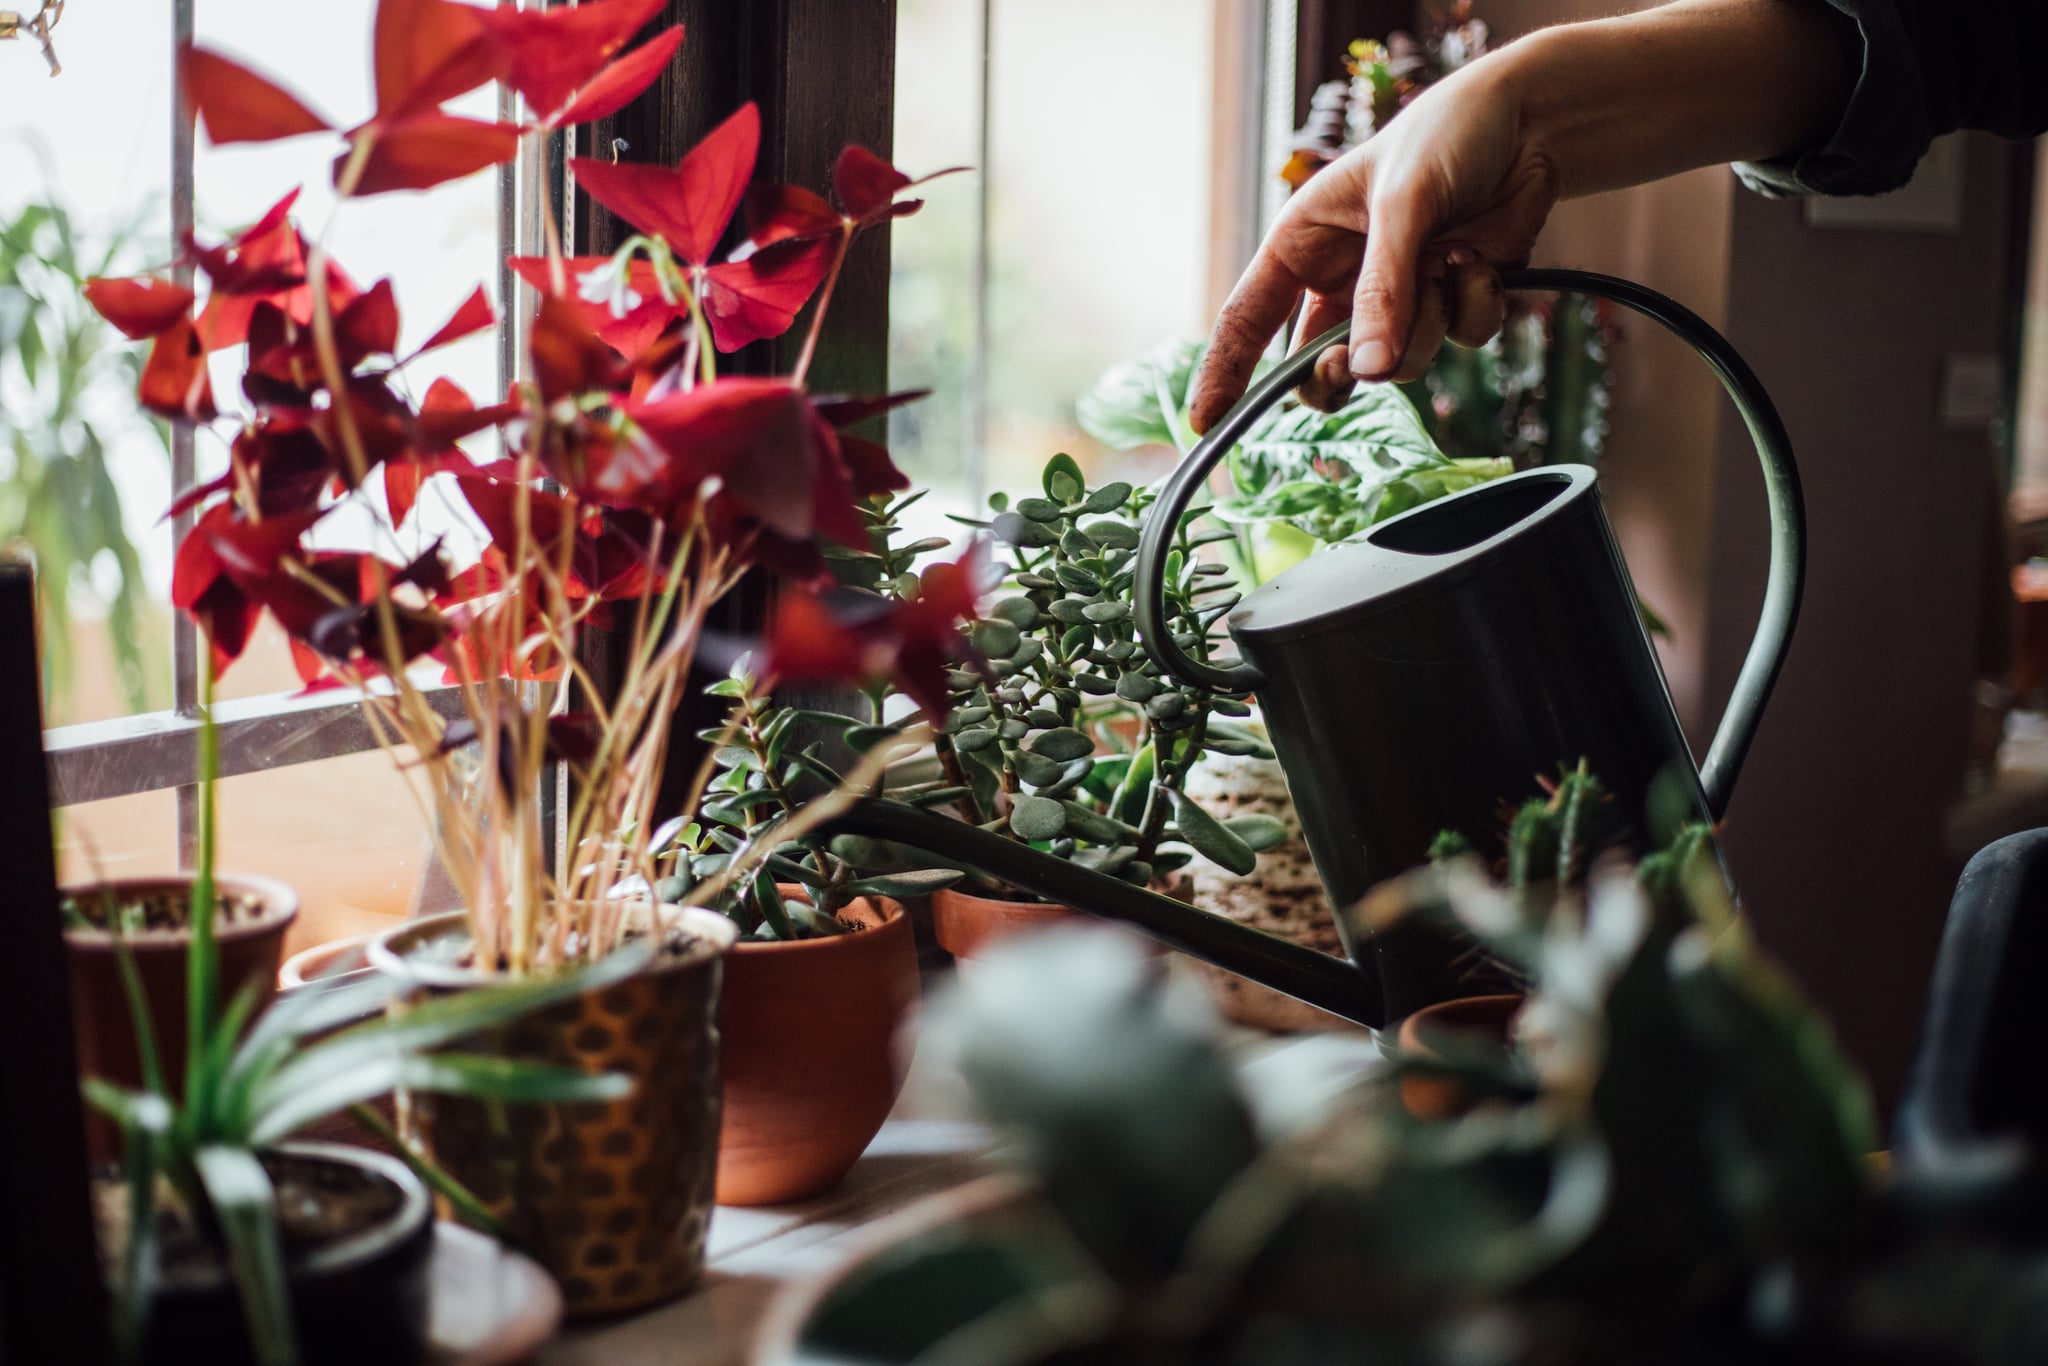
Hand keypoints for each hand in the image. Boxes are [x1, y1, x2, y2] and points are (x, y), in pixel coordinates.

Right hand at [1189, 55, 1558, 433]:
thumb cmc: (1446, 137)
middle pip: (1320, 366)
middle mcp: (1343, 280)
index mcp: (1303, 245)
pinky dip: (1475, 305)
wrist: (1529, 121)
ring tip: (1449, 260)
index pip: (1246, 321)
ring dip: (1429, 322)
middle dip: (1344, 369)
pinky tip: (1484, 261)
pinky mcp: (1453, 304)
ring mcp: (1399, 298)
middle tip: (1357, 365)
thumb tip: (1366, 371)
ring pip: (1397, 363)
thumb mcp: (1403, 204)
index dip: (1224, 375)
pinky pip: (1459, 341)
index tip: (1206, 425)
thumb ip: (1382, 290)